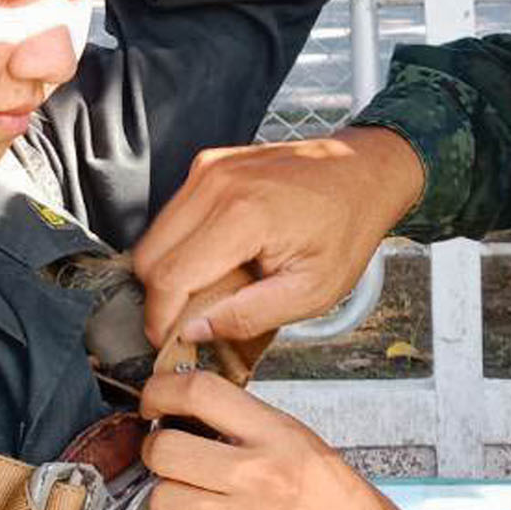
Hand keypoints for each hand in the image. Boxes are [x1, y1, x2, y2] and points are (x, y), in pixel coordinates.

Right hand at [135, 126, 423, 348]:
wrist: (362, 173)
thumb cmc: (345, 229)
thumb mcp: (312, 292)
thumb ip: (248, 317)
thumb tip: (194, 330)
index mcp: (242, 215)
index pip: (169, 277)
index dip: (160, 320)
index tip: (171, 344)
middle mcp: (215, 183)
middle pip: (148, 256)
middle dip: (160, 298)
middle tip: (191, 323)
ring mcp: (208, 169)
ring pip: (154, 236)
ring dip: (170, 272)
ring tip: (210, 292)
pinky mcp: (207, 165)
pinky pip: (171, 217)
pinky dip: (181, 246)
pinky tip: (216, 261)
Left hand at [141, 371, 422, 509]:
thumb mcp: (314, 453)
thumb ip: (260, 435)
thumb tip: (203, 422)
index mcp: (283, 438)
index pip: (201, 392)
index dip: (162, 391)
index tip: (155, 401)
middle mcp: (262, 477)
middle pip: (167, 449)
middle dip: (156, 453)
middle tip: (167, 461)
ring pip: (162, 501)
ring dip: (165, 504)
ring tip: (184, 507)